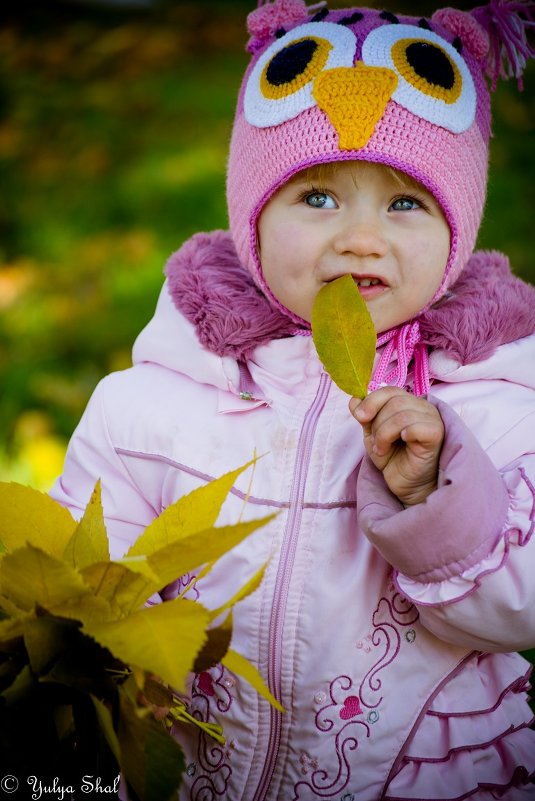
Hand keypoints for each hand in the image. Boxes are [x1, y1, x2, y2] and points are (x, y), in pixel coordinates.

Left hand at [349, 387, 444, 505]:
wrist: (406, 485)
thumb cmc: (393, 458)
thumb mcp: (372, 434)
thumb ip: (365, 416)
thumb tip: (354, 399)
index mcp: (409, 403)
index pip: (390, 391)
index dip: (372, 401)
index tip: (360, 417)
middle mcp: (423, 407)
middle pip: (395, 402)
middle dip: (377, 423)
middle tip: (376, 443)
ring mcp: (433, 419)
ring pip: (402, 415)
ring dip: (385, 434)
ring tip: (382, 449)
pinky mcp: (436, 434)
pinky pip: (416, 427)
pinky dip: (402, 434)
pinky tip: (402, 444)